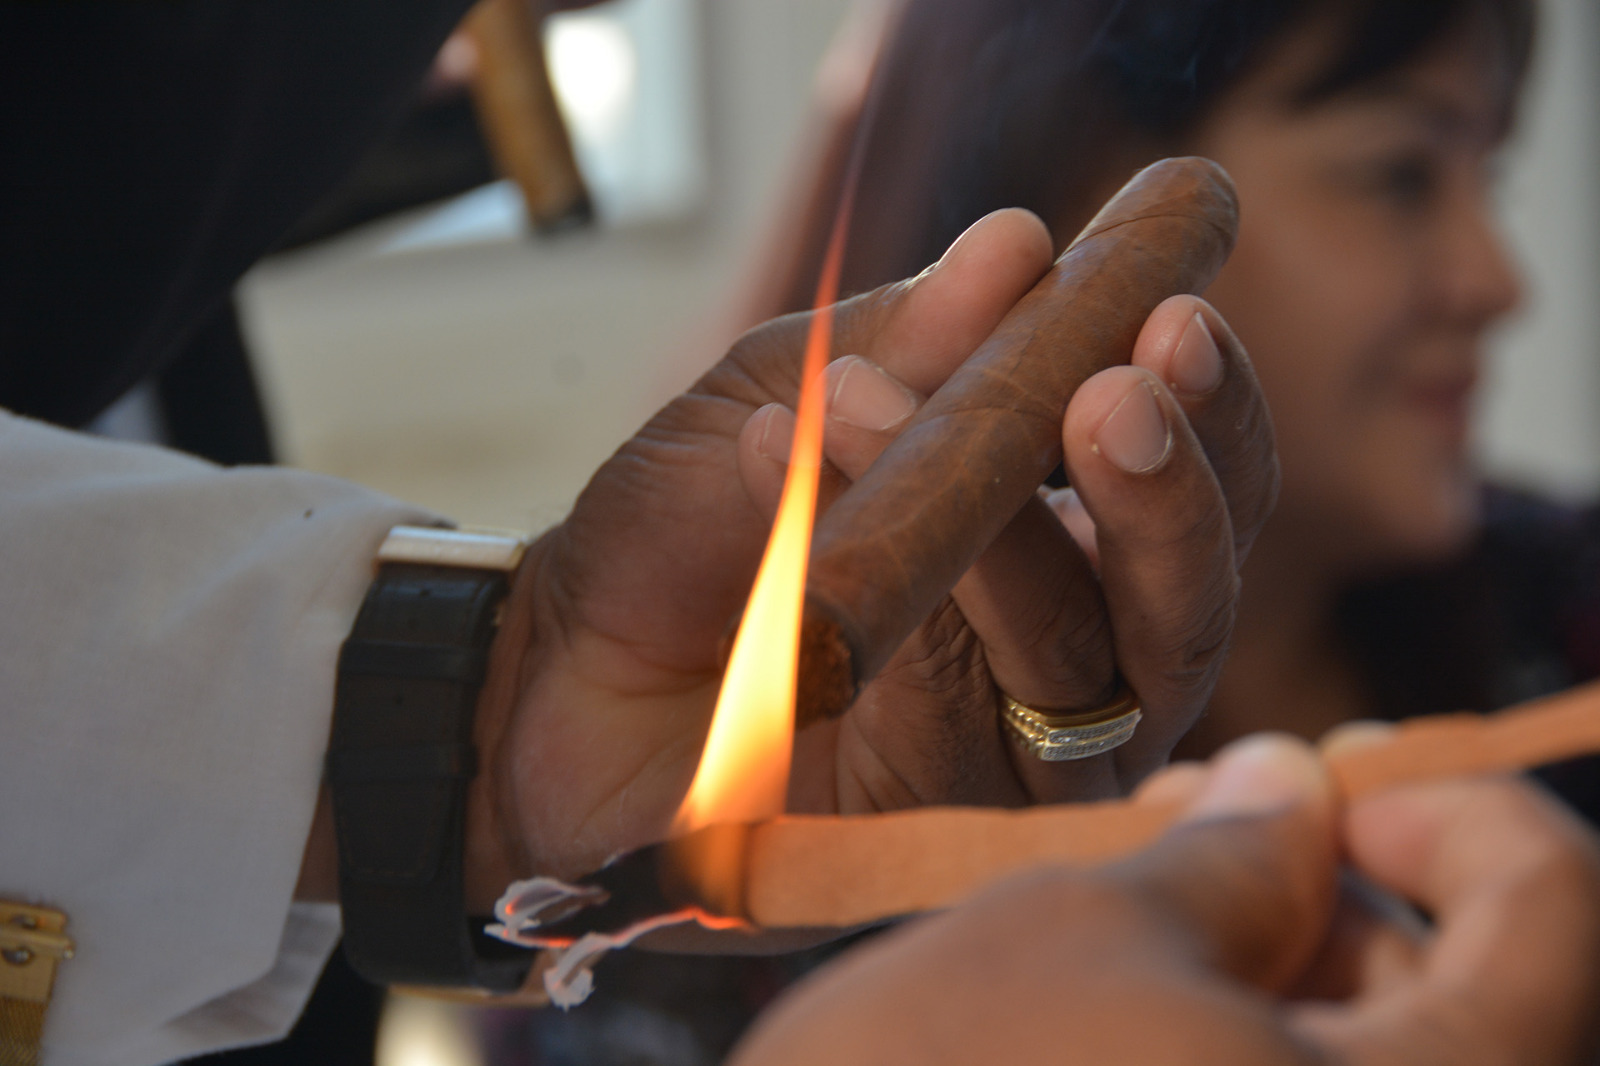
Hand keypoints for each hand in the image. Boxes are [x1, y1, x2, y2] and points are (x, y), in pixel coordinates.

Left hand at [462, 207, 1275, 901]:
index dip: (1205, 402)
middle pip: (1187, 592)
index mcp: (1052, 537)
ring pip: (1088, 658)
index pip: (1188, 480)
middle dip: (1172, 489)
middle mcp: (1063, 656)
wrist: (548, 672)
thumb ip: (901, 341)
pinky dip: (910, 610)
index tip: (1173, 304)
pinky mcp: (935, 825)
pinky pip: (965, 716)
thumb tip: (1021, 246)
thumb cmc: (677, 533)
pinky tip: (809, 501)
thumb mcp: (779, 396)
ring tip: (888, 410)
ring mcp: (1010, 754)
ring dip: (1021, 540)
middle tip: (1123, 391)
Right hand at [730, 737, 1599, 1065]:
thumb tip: (1295, 789)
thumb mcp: (1081, 931)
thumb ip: (1229, 850)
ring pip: (1371, 1061)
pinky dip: (1231, 1045)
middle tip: (1193, 830)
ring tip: (1134, 911)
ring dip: (1280, 965)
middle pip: (1478, 998)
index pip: (1556, 910)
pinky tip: (1115, 1006)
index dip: (1450, 807)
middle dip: (1340, 890)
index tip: (1322, 777)